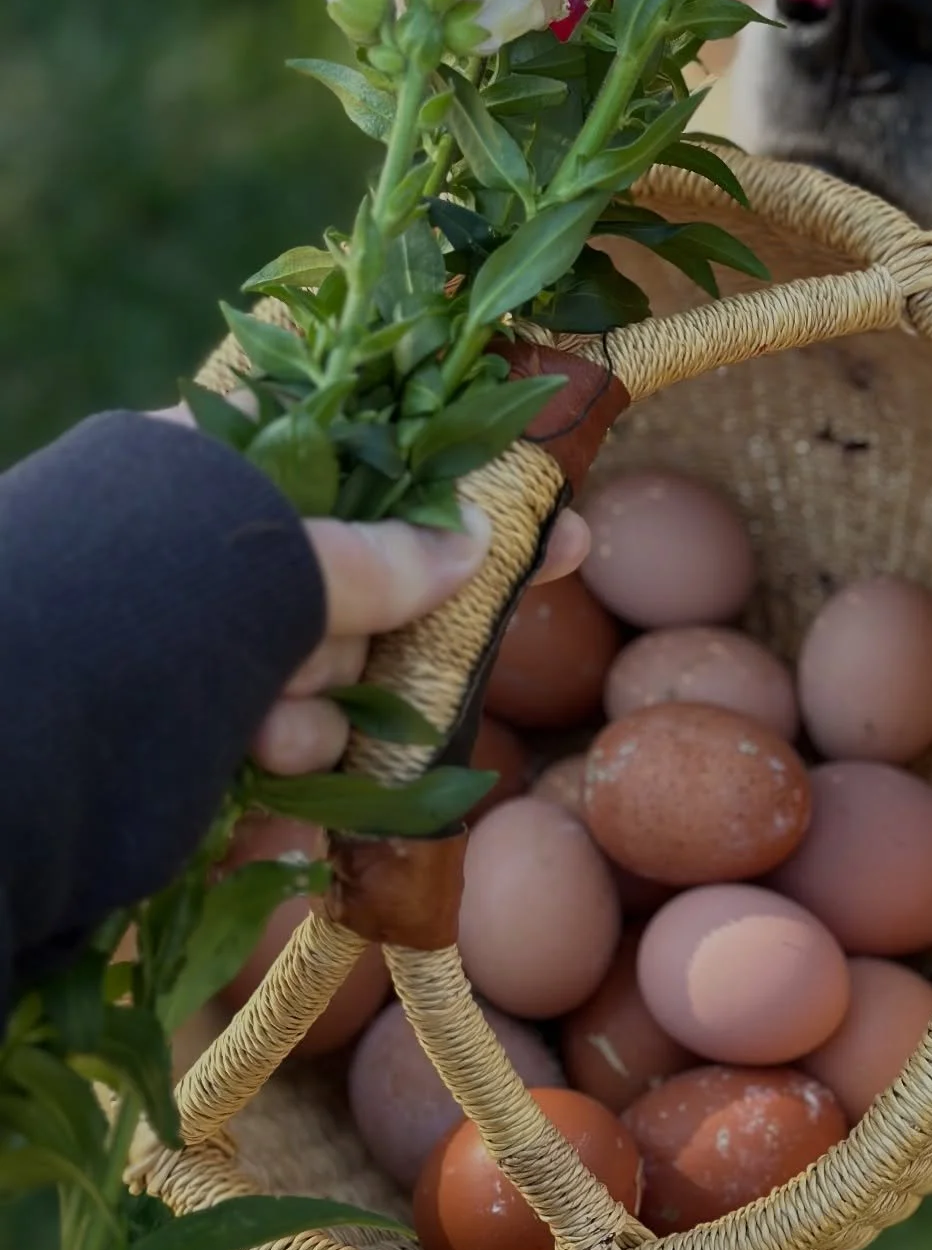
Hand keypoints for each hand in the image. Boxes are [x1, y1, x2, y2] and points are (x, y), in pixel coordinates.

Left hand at [151, 399, 587, 774]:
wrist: (15, 756)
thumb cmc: (141, 613)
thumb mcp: (274, 563)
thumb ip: (379, 556)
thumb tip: (477, 541)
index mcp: (211, 473)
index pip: (370, 473)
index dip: (462, 506)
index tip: (559, 533)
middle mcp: (203, 555)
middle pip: (355, 592)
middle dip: (370, 638)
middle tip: (370, 649)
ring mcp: (191, 648)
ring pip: (322, 678)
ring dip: (315, 712)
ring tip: (263, 724)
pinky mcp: (183, 738)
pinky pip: (283, 747)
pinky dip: (282, 767)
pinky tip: (258, 776)